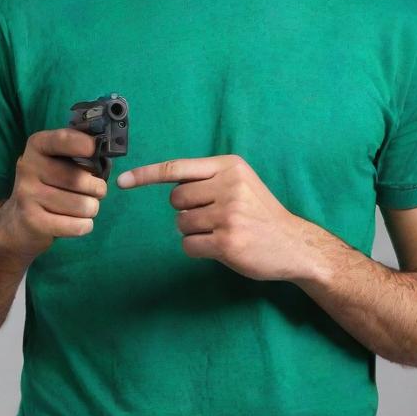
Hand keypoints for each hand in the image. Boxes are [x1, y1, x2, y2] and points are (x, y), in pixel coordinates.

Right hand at [6, 128, 108, 259]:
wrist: (17, 221)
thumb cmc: (49, 184)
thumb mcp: (57, 160)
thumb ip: (78, 149)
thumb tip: (104, 145)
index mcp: (37, 146)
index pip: (62, 140)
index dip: (82, 144)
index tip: (95, 148)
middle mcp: (28, 168)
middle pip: (79, 179)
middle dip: (98, 188)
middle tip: (96, 191)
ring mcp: (28, 195)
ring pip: (82, 205)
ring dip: (92, 208)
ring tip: (84, 207)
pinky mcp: (33, 221)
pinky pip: (76, 225)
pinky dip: (85, 225)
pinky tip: (79, 222)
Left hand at [115, 154, 308, 281]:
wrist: (294, 244)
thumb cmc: (261, 213)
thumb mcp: (241, 182)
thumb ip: (210, 179)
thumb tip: (171, 187)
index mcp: (230, 166)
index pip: (178, 168)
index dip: (147, 175)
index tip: (122, 182)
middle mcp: (229, 186)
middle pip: (176, 200)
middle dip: (187, 211)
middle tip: (213, 217)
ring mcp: (228, 215)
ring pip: (181, 224)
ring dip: (193, 231)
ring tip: (221, 231)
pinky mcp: (227, 242)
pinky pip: (188, 245)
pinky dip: (197, 248)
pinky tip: (219, 247)